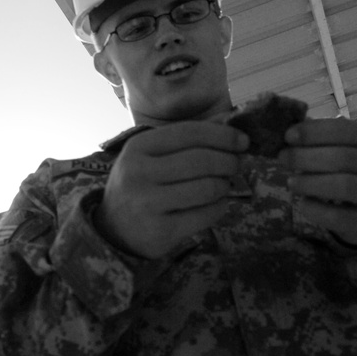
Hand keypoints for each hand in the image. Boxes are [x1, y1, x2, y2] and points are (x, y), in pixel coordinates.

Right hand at [95, 120, 248, 258]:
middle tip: (236, 165)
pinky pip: (206, 214)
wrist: (113, 229)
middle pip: (201, 160)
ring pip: (207, 188)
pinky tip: (217, 204)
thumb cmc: (140, 185)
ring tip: (224, 185)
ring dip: (225, 185)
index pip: (189, 133)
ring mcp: (148, 203)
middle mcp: (139, 173)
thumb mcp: (149, 157)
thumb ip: (184, 141)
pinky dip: (220, 207)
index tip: (243, 141)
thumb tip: (229, 125)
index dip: (222, 135)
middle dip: (229, 161)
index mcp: (138, 147)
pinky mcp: (161, 230)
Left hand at [280, 118, 356, 245]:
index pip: (347, 130)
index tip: (288, 136)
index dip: (315, 132)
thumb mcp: (344, 150)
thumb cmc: (352, 172)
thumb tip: (290, 132)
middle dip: (306, 157)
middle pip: (343, 158)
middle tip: (283, 158)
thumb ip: (321, 139)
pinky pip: (338, 216)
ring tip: (291, 182)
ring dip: (310, 182)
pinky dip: (315, 209)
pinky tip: (303, 203)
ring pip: (344, 185)